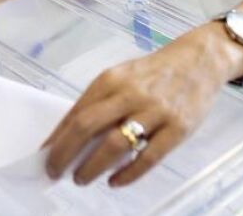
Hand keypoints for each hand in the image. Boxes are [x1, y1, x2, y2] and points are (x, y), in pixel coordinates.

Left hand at [43, 25, 235, 186]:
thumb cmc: (154, 73)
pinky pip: (149, 158)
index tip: (44, 155)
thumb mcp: (121, 77)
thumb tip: (69, 134)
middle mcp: (130, 94)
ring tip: (80, 179)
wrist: (199, 61)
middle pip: (88, 127)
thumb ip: (99, 102)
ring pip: (115, 145)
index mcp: (111, 80)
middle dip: (65, 153)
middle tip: (55, 172)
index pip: (75, 112)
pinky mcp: (178, 128)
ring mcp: (155, 111)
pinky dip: (128, 174)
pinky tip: (114, 181)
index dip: (56, 137)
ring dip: (92, 166)